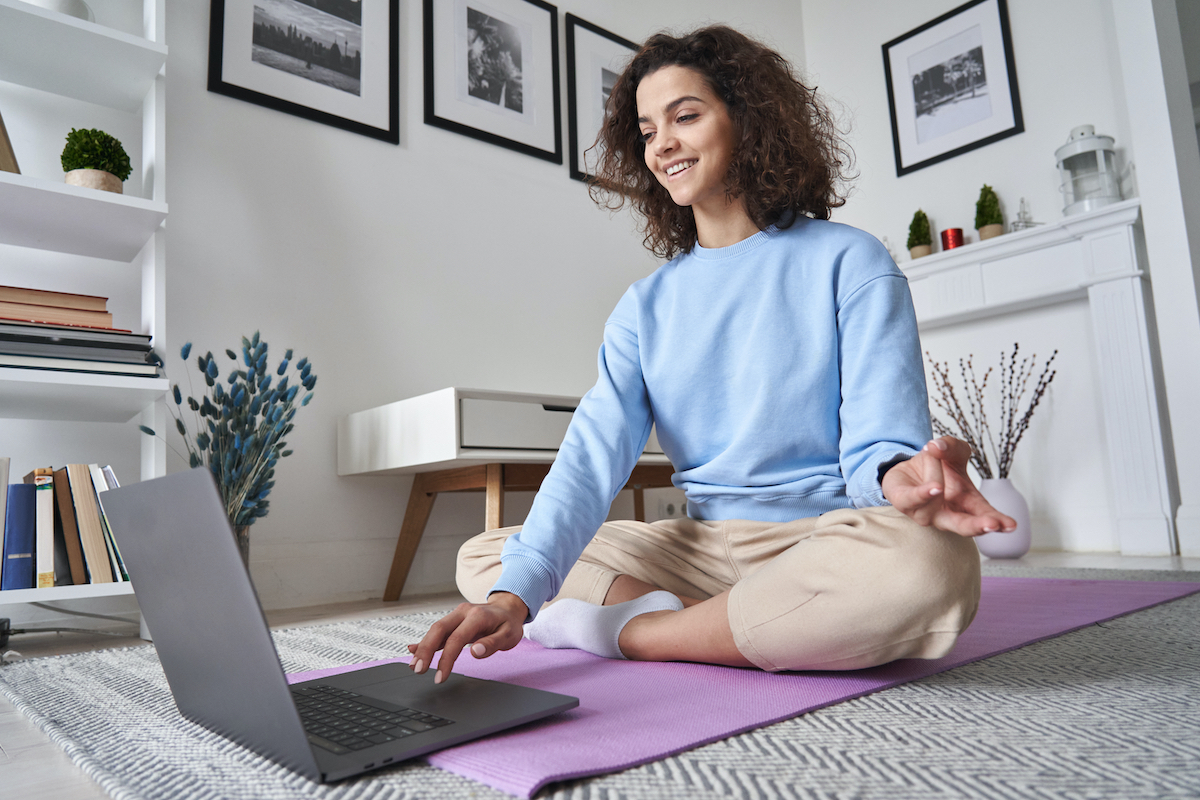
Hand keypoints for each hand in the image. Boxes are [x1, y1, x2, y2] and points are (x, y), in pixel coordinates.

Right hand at [407, 591, 528, 683]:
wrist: (508, 608)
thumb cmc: (509, 623)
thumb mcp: (509, 635)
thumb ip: (492, 643)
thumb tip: (475, 652)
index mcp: (477, 616)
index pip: (456, 639)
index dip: (446, 659)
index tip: (440, 677)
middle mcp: (463, 612)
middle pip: (438, 629)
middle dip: (426, 650)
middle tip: (418, 670)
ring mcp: (457, 615)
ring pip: (435, 630)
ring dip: (423, 648)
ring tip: (414, 665)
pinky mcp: (453, 621)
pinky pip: (438, 632)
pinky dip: (426, 642)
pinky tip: (414, 651)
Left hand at [882, 436, 1016, 536]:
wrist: (908, 468)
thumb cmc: (938, 466)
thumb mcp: (953, 451)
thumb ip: (951, 446)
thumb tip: (938, 446)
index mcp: (966, 504)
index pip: (983, 515)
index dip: (998, 521)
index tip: (1011, 525)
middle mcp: (946, 513)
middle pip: (962, 525)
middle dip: (977, 525)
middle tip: (992, 524)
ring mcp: (925, 513)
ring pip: (935, 501)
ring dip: (937, 475)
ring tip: (935, 455)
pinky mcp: (904, 503)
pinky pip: (914, 500)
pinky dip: (924, 493)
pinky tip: (935, 487)